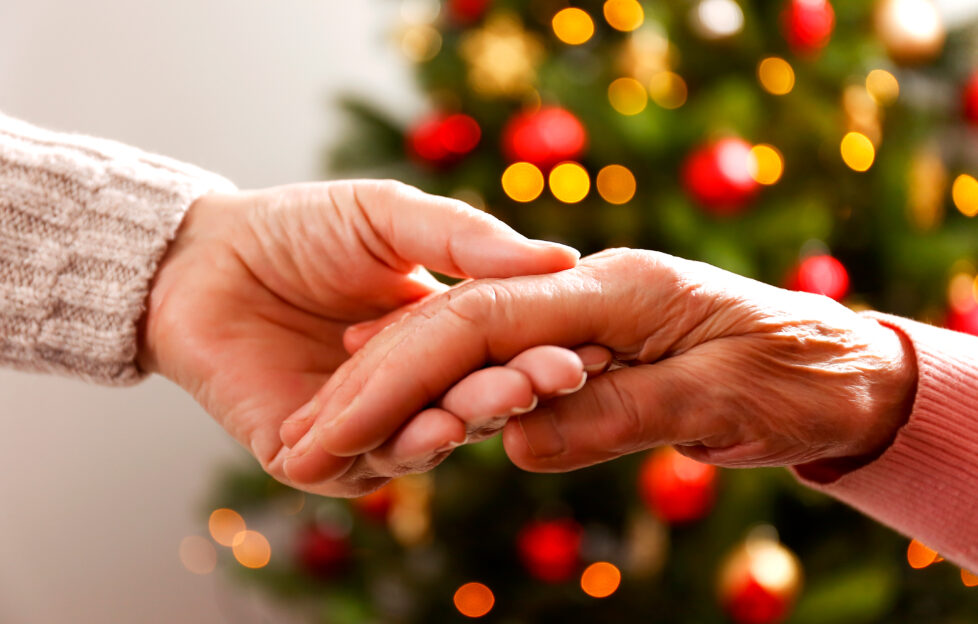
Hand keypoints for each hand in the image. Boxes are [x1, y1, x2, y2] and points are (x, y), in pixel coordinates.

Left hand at [136, 180, 583, 495]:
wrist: (199, 255)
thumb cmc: (298, 229)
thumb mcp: (391, 216)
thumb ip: (466, 238)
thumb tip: (562, 259)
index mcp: (433, 339)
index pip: (496, 357)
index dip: (536, 351)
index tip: (582, 341)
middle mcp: (403, 391)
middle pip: (470, 404)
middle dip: (513, 390)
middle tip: (556, 374)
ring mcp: (357, 426)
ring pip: (424, 441)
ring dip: (467, 421)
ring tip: (502, 398)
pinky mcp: (305, 454)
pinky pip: (358, 465)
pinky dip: (396, 449)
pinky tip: (432, 429)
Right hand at [304, 248, 915, 474]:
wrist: (844, 368)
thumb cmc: (798, 376)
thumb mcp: (721, 397)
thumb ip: (617, 411)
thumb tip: (524, 440)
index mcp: (613, 288)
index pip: (478, 323)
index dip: (404, 374)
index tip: (337, 426)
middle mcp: (586, 294)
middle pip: (458, 329)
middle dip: (380, 382)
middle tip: (305, 437)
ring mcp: (585, 318)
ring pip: (469, 347)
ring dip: (401, 389)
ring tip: (331, 428)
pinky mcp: (590, 348)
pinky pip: (502, 368)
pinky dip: (451, 392)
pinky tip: (407, 411)